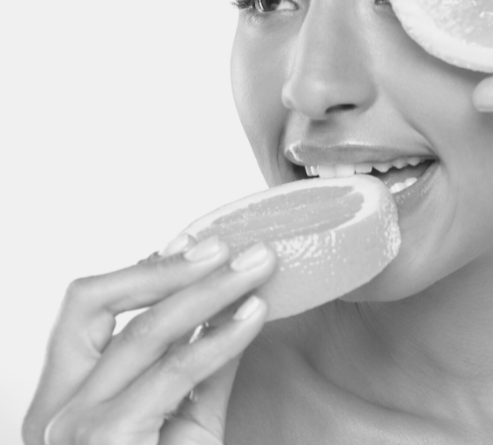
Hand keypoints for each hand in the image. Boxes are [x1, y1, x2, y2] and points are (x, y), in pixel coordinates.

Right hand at [22, 234, 275, 444]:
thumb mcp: (186, 420)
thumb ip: (204, 363)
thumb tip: (232, 305)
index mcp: (65, 396)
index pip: (85, 307)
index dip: (141, 270)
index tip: (196, 245)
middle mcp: (56, 408)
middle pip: (105, 305)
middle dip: (175, 268)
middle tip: (234, 245)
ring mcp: (76, 427)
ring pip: (145, 331)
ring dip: (210, 290)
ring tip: (258, 268)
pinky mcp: (109, 439)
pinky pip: (174, 372)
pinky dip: (219, 337)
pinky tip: (253, 315)